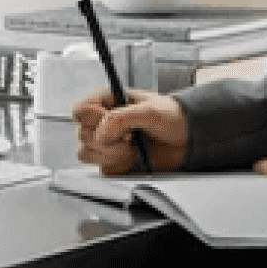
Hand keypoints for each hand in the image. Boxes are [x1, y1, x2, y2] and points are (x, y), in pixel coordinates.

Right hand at [73, 89, 188, 176]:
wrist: (187, 139)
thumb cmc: (172, 116)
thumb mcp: (151, 111)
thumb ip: (123, 117)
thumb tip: (101, 133)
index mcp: (106, 100)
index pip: (79, 110)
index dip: (93, 120)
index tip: (114, 123)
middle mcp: (100, 120)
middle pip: (82, 135)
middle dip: (108, 141)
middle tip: (130, 136)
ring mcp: (104, 142)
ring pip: (85, 153)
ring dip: (112, 154)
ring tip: (132, 147)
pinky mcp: (110, 159)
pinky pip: (100, 168)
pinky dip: (117, 165)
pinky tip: (133, 157)